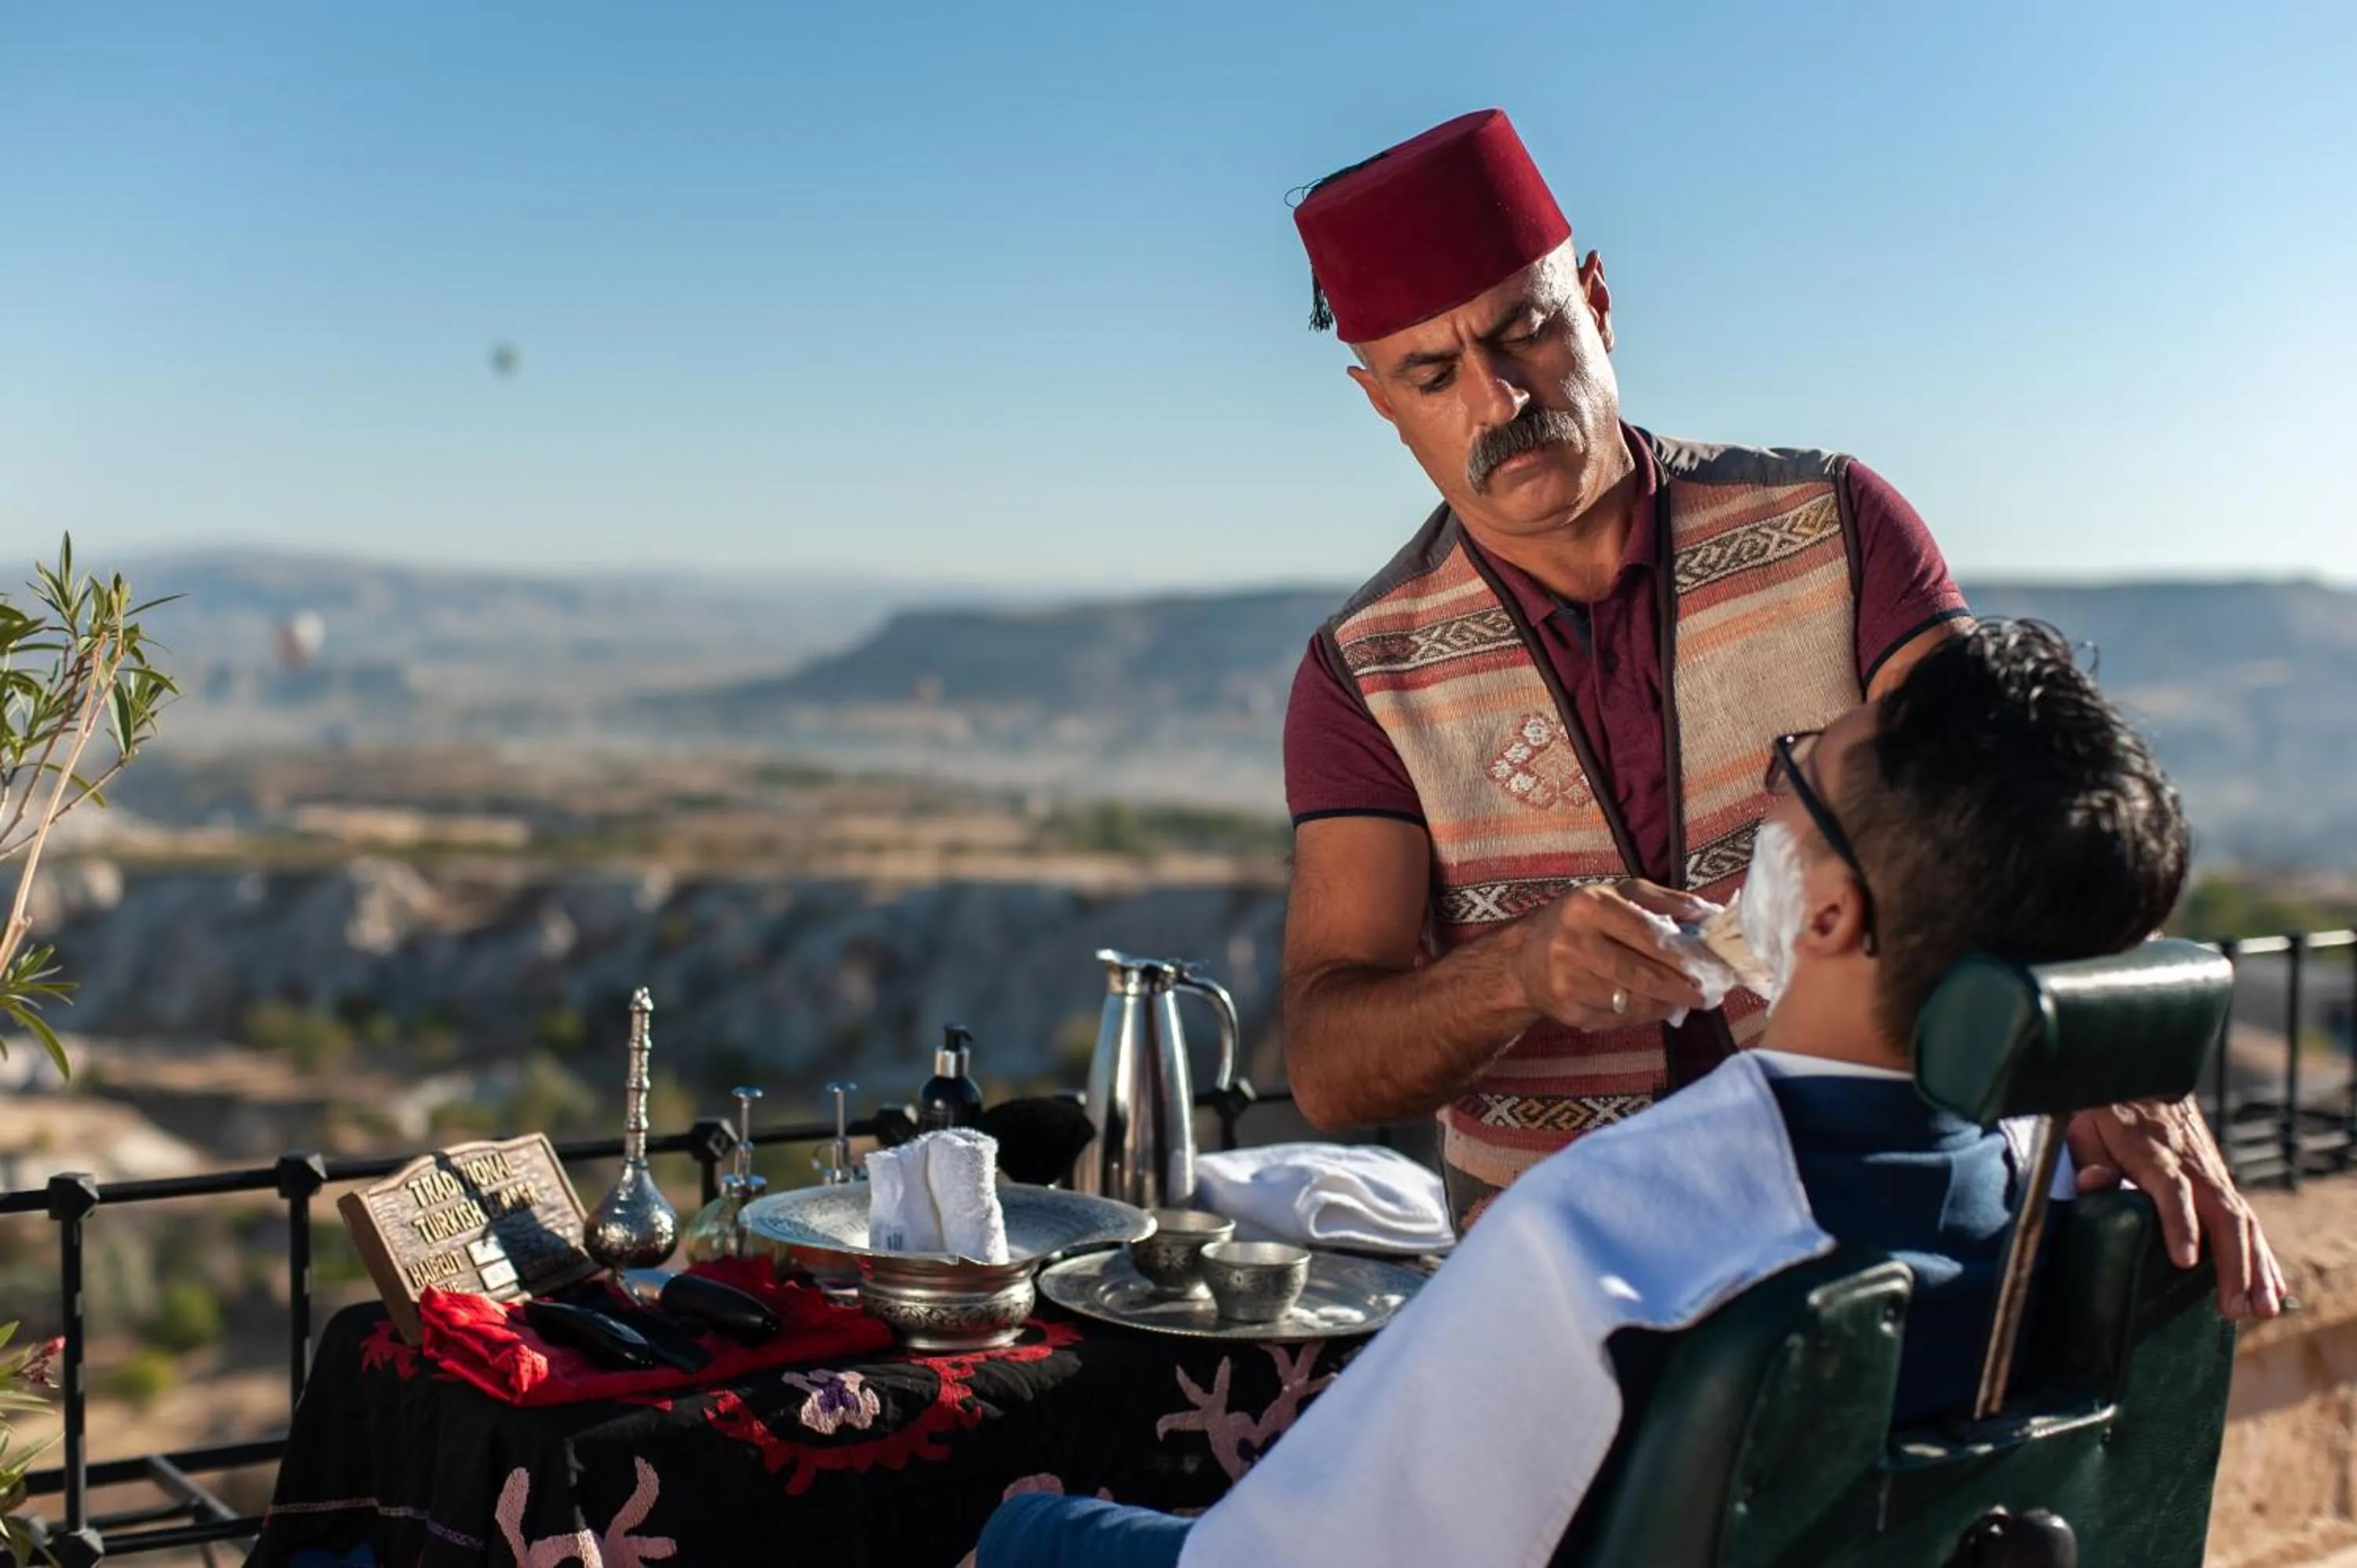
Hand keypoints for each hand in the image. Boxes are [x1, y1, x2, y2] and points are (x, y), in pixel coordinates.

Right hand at [1513, 881, 1711, 1031]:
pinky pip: (1618, 1019)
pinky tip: (1654, 1009)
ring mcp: (1568, 981)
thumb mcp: (1614, 896)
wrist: (1523, 959)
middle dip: (1680, 987)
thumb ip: (1661, 901)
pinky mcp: (1569, 1011)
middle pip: (1641, 973)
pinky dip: (1642, 1016)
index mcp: (1588, 907)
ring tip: (1683, 1002)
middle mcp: (1574, 943)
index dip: (1680, 955)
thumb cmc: (1577, 922)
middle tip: (1706, 994)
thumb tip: (1707, 914)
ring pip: (1633, 1001)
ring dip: (1665, 1005)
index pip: (1646, 934)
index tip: (1707, 967)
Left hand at [2066, 1097, 2286, 1320]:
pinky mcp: (2223, 1184)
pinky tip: (2273, 1290)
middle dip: (2233, 1265)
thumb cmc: (2109, 1112)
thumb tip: (2094, 1183)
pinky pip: (2249, 1222)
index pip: (2173, 1191)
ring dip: (2257, 1268)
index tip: (2184, 1261)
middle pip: (2222, 1215)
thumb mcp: (2088, 1127)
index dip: (2180, 1225)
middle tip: (2232, 1308)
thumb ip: (2092, 1158)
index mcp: (2156, 1153)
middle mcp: (2194, 1166)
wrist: (2145, 1079)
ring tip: (2263, 1310)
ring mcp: (2214, 1175)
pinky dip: (2264, 1257)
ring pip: (2244, 1223)